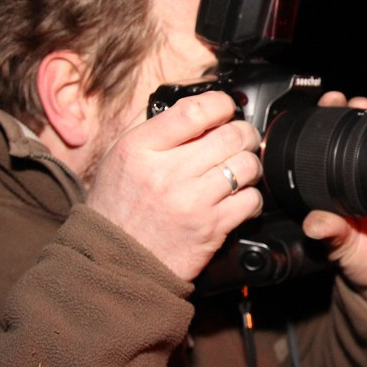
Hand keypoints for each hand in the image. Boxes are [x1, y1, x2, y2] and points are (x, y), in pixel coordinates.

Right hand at [86, 91, 263, 281]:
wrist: (114, 261)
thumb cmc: (117, 209)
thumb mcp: (119, 159)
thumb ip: (154, 132)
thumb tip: (196, 111)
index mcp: (140, 148)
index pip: (194, 111)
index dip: (220, 104)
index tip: (225, 109)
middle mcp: (166, 173)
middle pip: (229, 136)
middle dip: (243, 133)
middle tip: (241, 138)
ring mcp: (191, 202)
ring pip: (246, 166)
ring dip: (250, 163)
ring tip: (240, 168)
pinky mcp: (210, 228)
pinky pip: (250, 200)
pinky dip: (252, 196)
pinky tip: (239, 197)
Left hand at [302, 92, 366, 310]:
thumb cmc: (366, 264)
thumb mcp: (345, 252)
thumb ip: (333, 237)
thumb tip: (315, 224)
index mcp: (333, 189)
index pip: (323, 149)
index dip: (321, 125)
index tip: (321, 107)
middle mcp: (356, 178)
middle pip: (351, 134)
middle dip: (349, 111)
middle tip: (346, 101)